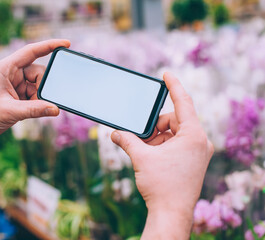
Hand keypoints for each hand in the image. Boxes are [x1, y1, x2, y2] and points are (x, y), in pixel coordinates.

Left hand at [0, 39, 70, 145]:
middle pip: (39, 73)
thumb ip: (34, 110)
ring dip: (39, 98)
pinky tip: (29, 112)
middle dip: (43, 87)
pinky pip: (36, 95)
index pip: (31, 51)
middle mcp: (12, 73)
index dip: (49, 46)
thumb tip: (56, 109)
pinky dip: (37, 103)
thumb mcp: (10, 111)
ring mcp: (16, 83)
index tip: (66, 44)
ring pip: (39, 86)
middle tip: (43, 101)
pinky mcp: (19, 94)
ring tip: (29, 110)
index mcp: (6, 68)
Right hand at [111, 72, 213, 238]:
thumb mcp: (141, 157)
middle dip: (154, 126)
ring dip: (156, 138)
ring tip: (144, 151)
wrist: (171, 213)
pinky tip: (150, 156)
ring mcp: (197, 151)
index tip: (166, 74)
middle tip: (140, 137)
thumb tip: (114, 132)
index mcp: (193, 136)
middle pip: (173, 120)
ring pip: (173, 132)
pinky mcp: (192, 160)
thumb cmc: (162, 186)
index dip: (173, 86)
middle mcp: (199, 141)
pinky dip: (161, 145)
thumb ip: (127, 140)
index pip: (183, 102)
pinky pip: (175, 143)